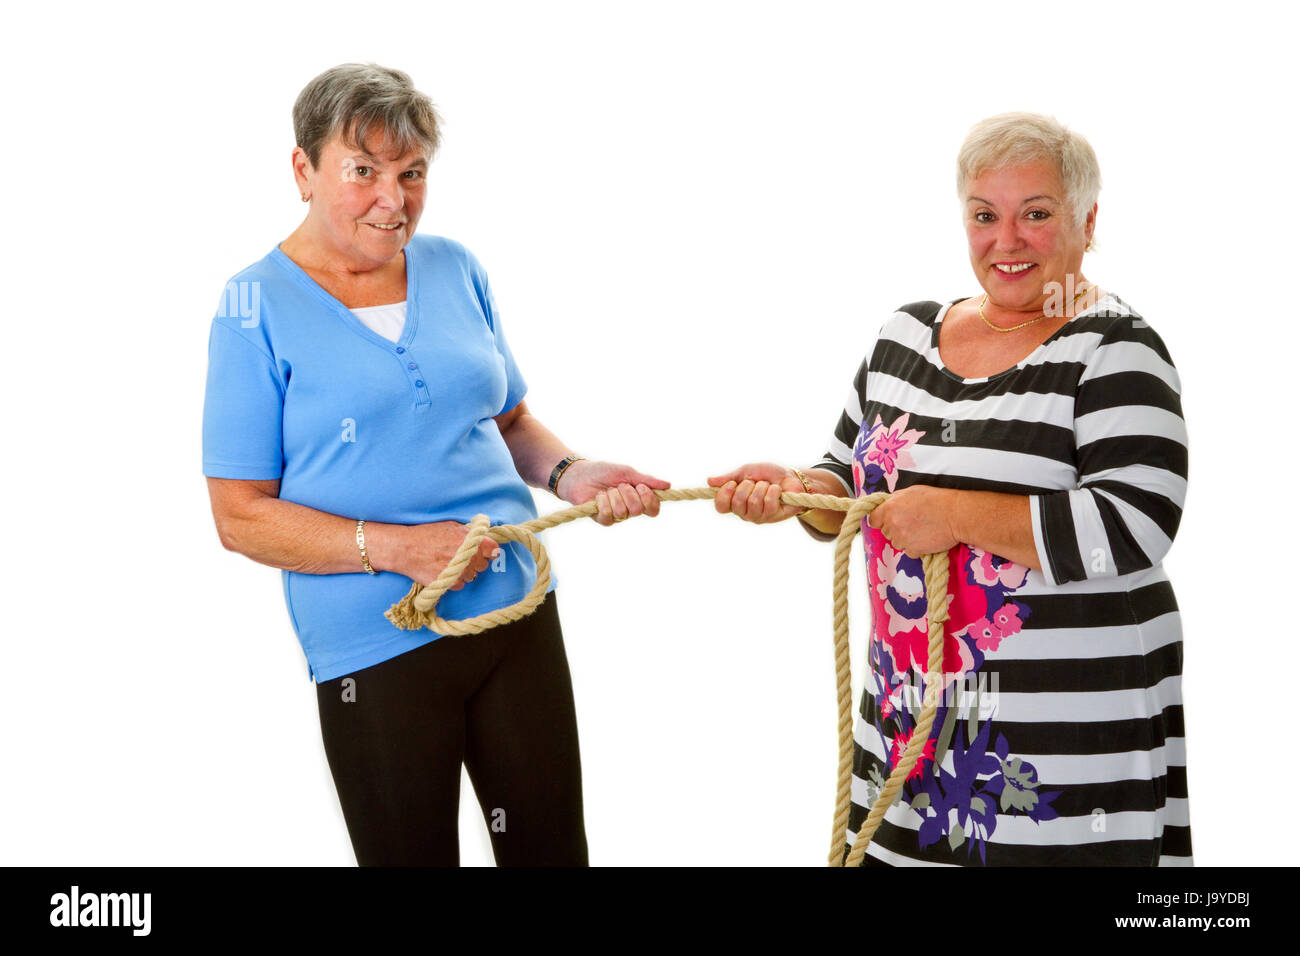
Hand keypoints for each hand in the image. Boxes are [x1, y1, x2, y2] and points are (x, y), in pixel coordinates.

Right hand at [404, 520, 500, 589]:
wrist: (406, 548)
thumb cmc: (427, 534)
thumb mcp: (451, 526)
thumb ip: (469, 533)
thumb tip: (482, 537)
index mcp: (473, 541)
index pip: (494, 549)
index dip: (489, 551)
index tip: (485, 552)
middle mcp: (470, 557)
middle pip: (483, 565)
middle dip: (475, 562)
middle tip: (460, 557)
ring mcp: (461, 571)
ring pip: (471, 576)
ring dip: (464, 572)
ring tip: (448, 563)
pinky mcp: (451, 583)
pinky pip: (460, 584)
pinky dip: (454, 581)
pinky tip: (442, 571)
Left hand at [556, 460, 670, 526]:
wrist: (579, 474)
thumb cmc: (603, 471)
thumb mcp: (627, 472)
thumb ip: (647, 480)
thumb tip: (668, 485)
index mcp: (639, 499)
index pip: (653, 509)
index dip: (649, 499)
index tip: (641, 486)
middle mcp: (629, 510)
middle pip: (638, 510)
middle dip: (628, 493)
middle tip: (619, 485)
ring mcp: (616, 516)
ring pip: (622, 511)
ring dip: (614, 495)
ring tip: (607, 489)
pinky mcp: (602, 519)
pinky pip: (608, 514)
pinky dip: (603, 501)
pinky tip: (598, 496)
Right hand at [707, 462, 806, 523]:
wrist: (791, 476)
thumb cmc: (767, 474)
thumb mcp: (746, 471)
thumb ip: (728, 477)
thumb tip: (709, 481)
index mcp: (735, 501)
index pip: (721, 507)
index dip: (724, 496)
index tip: (732, 483)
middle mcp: (744, 512)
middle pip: (737, 503)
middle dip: (747, 486)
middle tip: (755, 482)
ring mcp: (759, 517)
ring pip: (753, 502)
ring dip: (762, 487)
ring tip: (767, 485)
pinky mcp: (773, 517)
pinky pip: (768, 503)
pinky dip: (773, 491)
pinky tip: (777, 491)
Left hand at [866, 485, 958, 557]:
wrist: (956, 515)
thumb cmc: (937, 500)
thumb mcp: (912, 492)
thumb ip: (896, 499)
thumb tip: (888, 504)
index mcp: (890, 508)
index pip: (873, 520)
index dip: (880, 521)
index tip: (886, 521)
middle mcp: (893, 524)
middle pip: (886, 532)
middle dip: (896, 529)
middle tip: (912, 522)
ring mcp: (902, 538)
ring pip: (897, 543)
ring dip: (906, 539)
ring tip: (922, 530)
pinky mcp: (913, 550)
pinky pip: (909, 552)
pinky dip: (917, 548)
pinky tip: (926, 538)